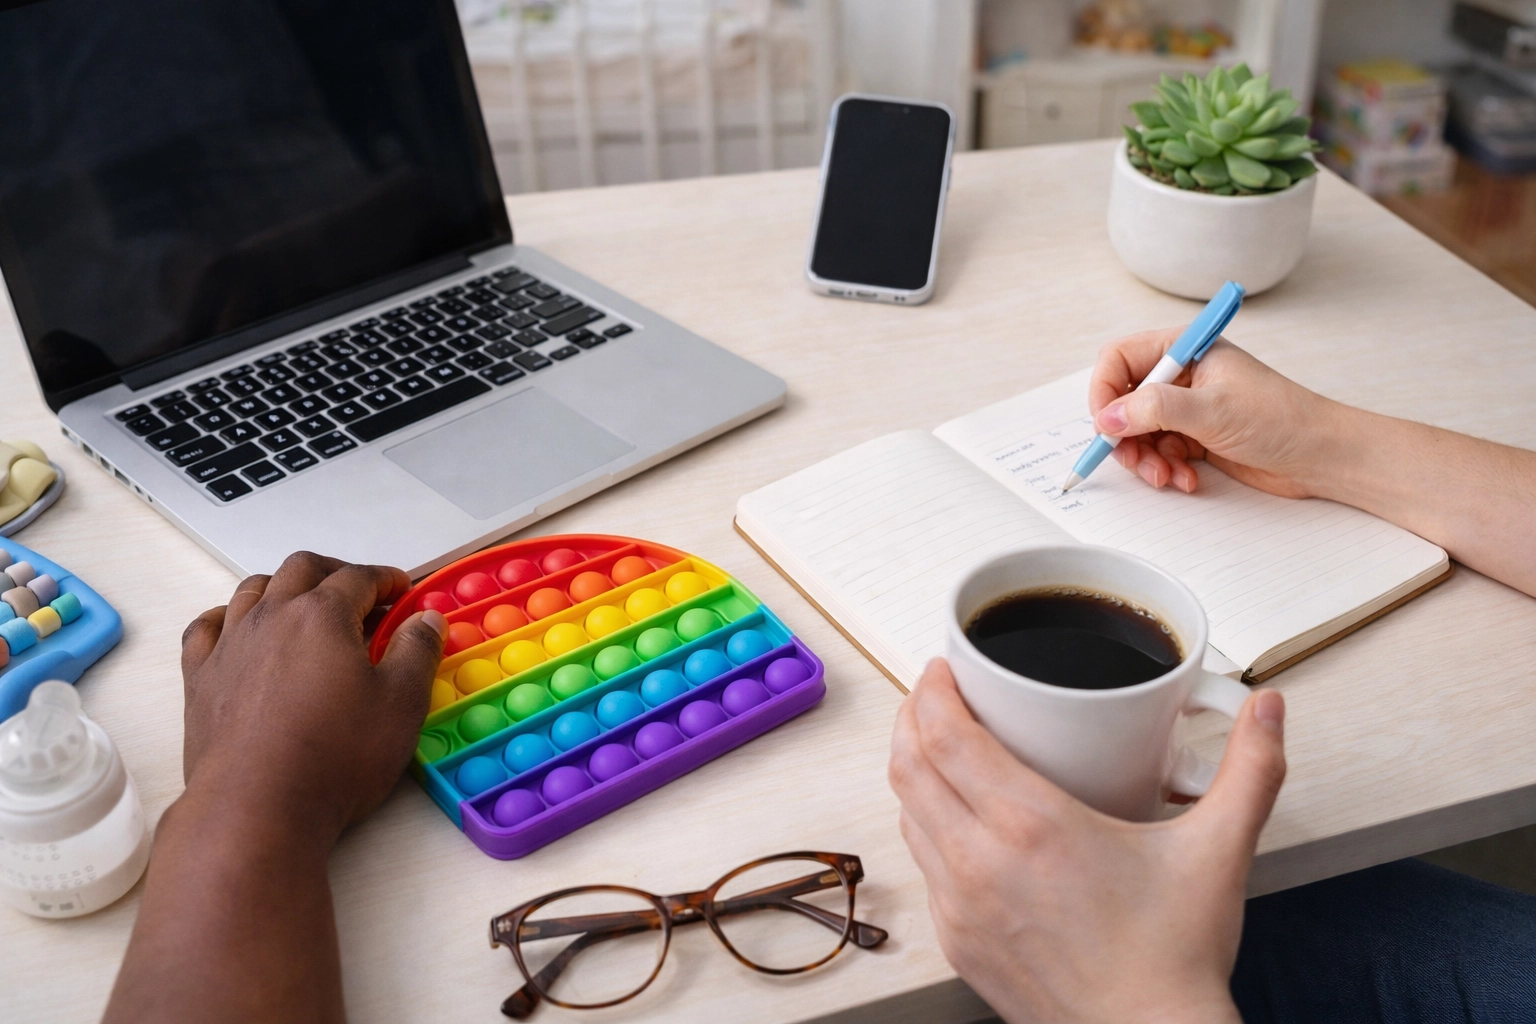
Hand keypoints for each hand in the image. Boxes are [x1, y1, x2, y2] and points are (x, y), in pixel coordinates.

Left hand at [104, 553, 446, 1023]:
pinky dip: (226, 617)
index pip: (359, 578)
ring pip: (252, 590)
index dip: (386, 579)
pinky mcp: (200, 678)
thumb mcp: (401, 704)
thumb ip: (417, 651)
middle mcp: (271, 616)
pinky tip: (237, 628)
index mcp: (323, 614)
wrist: (257, 806)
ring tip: (303, 606)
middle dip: (334, 572)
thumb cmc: (336, 756)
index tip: (402, 590)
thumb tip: (425, 618)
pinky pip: (206, 627)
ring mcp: (229, 644)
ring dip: (283, 587)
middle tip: (358, 592)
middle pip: (301, 570)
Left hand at [888, 660, 1285, 1023]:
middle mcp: (980, 863)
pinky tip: (957, 819)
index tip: (944, 668)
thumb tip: (1270, 710)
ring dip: (916, 771)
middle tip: (934, 695)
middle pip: (909, 765)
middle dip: (912, 717)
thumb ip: (1251, 770)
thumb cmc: (1173, 961)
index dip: (933, 690)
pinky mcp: (957, 942)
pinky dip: (928, 827)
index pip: (945, 735)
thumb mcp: (1219, 851)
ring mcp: (959, 906)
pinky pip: (923, 865)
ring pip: (907, 814)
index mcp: (1030, 826)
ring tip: (943, 748)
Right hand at [1089, 330, 1346, 496]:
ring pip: (1137, 433)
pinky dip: (1165, 469)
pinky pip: (1158, 452)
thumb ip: (1154, 410)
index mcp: (1185, 349)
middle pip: (1123, 401)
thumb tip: (1108, 418)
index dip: (1105, 392)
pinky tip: (1187, 478)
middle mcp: (1182, 375)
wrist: (1320, 456)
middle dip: (1125, 436)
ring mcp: (1187, 408)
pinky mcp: (1195, 437)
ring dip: (1145, 459)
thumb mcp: (1212, 410)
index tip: (1105, 425)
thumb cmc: (1281, 418)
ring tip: (1166, 475)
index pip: (1120, 359)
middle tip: (1134, 460)